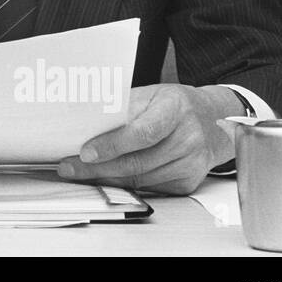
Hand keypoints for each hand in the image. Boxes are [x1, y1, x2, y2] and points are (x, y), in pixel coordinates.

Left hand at [57, 84, 238, 194]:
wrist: (212, 120)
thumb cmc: (174, 105)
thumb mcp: (150, 95)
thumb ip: (122, 109)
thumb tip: (84, 123)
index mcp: (176, 108)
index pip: (143, 132)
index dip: (113, 144)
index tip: (86, 152)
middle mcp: (189, 137)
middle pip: (138, 161)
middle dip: (97, 168)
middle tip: (69, 167)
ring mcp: (191, 163)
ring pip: (140, 178)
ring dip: (105, 179)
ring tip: (78, 174)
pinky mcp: (188, 182)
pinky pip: (149, 187)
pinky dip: (123, 185)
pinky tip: (104, 180)